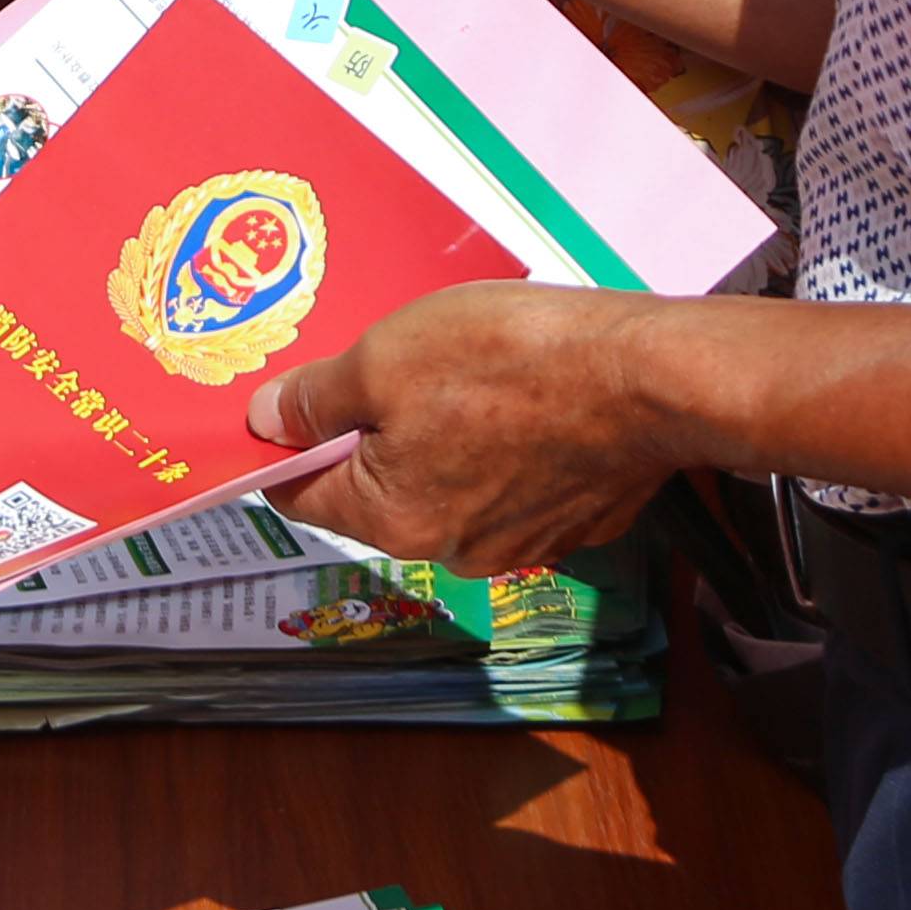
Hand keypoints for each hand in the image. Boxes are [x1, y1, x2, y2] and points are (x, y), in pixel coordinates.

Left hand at [252, 283, 692, 574]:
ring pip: (446, 486)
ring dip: (440, 437)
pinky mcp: (571, 522)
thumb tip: (266, 421)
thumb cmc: (509, 360)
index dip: (285, 445)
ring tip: (464, 371)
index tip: (289, 403)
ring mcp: (519, 543)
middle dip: (370, 432)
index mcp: (393, 520)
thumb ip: (317, 398)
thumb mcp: (384, 358)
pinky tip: (518, 395)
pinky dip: (501, 447)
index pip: (302, 495)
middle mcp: (451, 551)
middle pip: (376, 491)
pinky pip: (509, 485)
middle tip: (388, 364)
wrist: (644, 379)